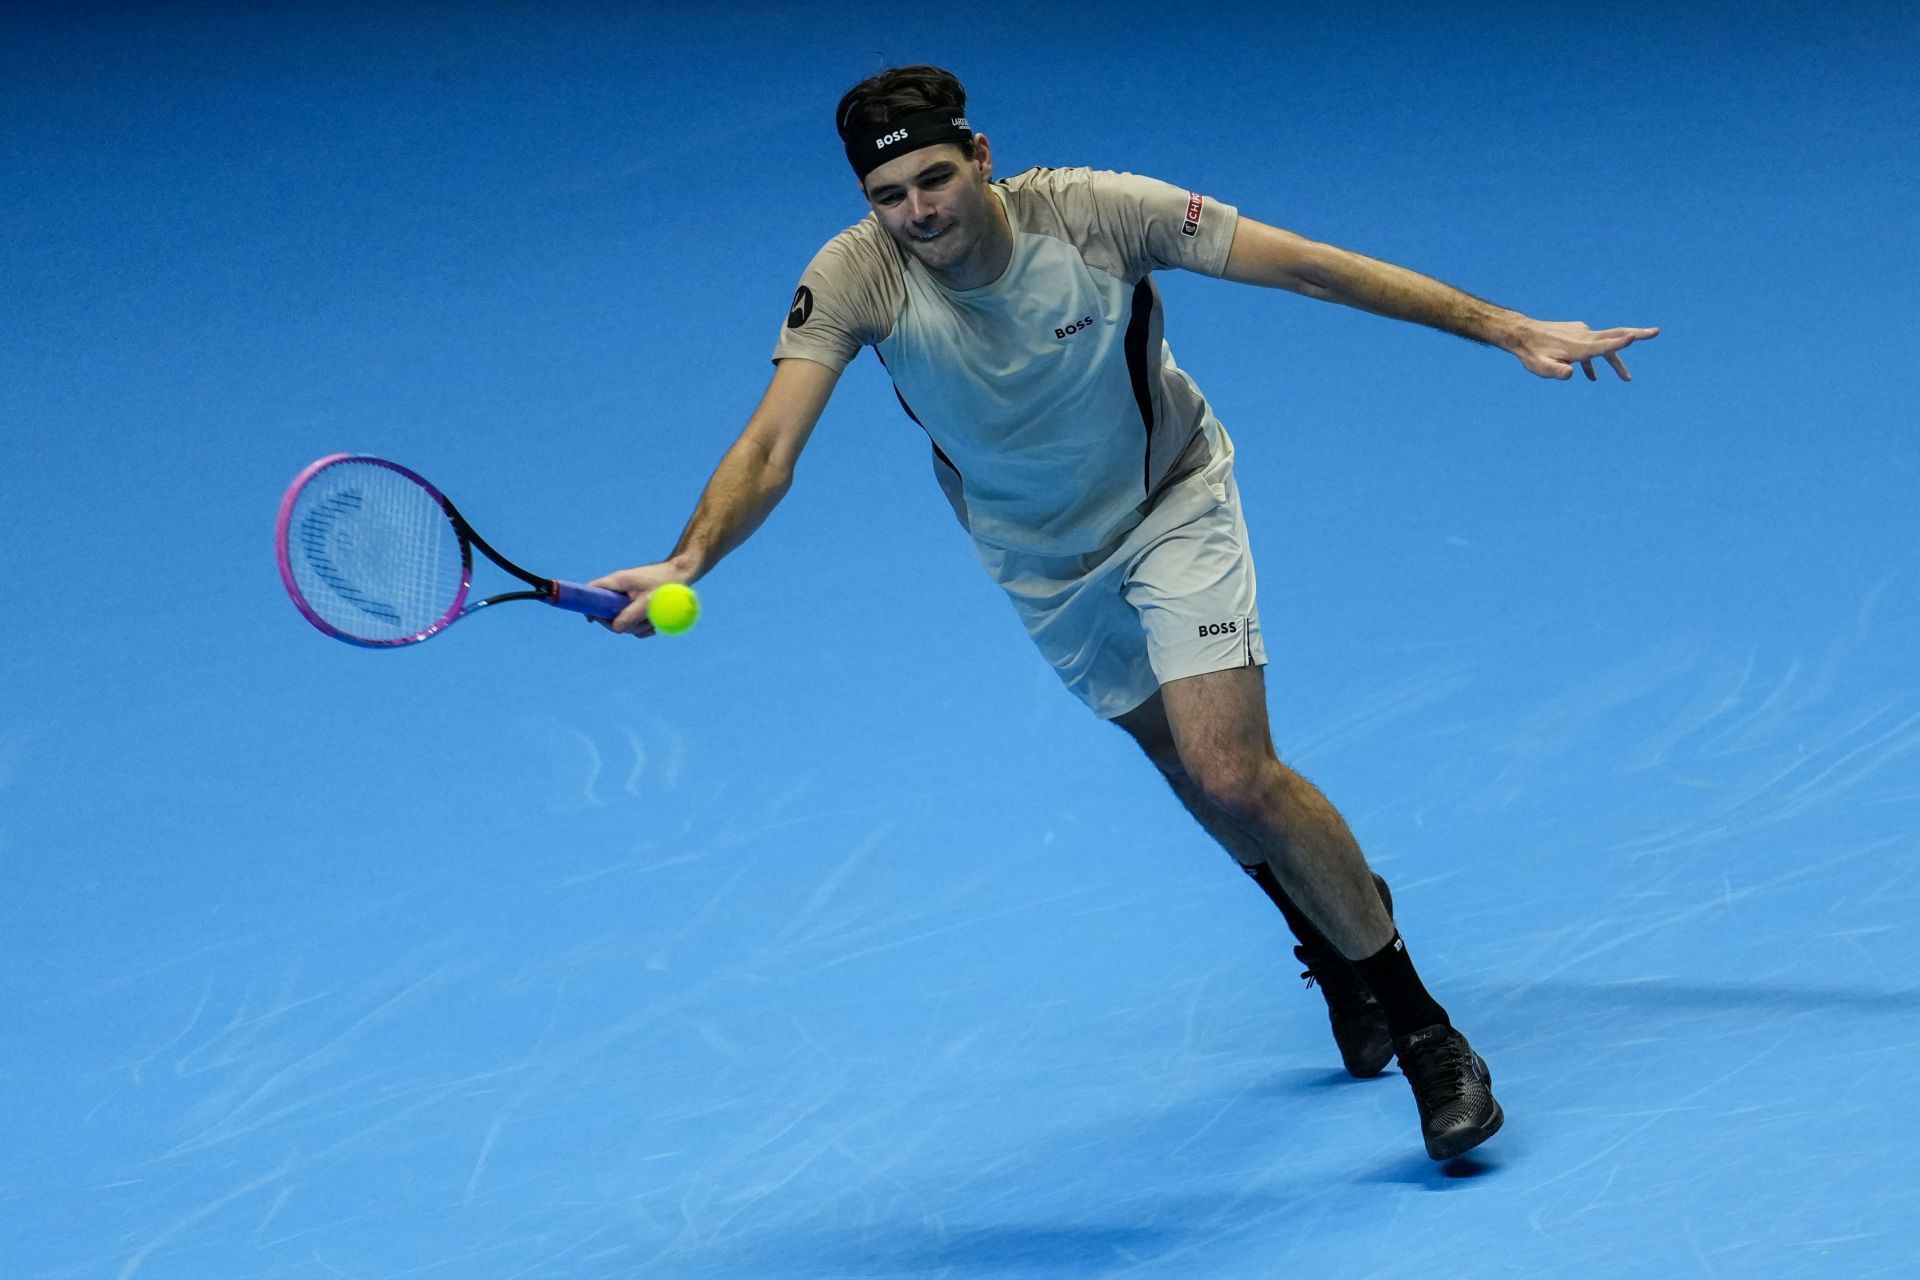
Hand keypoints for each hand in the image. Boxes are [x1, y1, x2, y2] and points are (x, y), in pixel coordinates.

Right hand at [587, 561, 693, 636]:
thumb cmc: (666, 584)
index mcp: (617, 582)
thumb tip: (615, 629)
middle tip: (637, 626)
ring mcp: (628, 596)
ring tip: (652, 623)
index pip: (592, 591)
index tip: (593, 620)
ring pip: (622, 618)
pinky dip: (643, 625)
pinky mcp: (637, 603)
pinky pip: (633, 620)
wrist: (683, 574)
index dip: (588, 605)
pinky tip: (655, 626)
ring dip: (636, 626)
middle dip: (621, 623)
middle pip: (606, 611)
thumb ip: (631, 615)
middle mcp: (619, 588)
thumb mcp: (649, 602)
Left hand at [1509, 320, 1659, 381]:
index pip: (1603, 345)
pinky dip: (1594, 361)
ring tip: (1626, 378)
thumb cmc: (1531, 354)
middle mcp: (1584, 337)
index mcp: (1579, 347)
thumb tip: (1571, 374)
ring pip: (1604, 344)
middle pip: (1614, 335)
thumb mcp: (1541, 367)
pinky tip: (1591, 377)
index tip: (1635, 336)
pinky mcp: (1576, 334)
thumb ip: (1556, 371)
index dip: (1619, 343)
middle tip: (1656, 332)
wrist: (1521, 334)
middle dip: (1636, 335)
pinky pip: (1591, 347)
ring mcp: (1581, 333)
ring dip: (1615, 360)